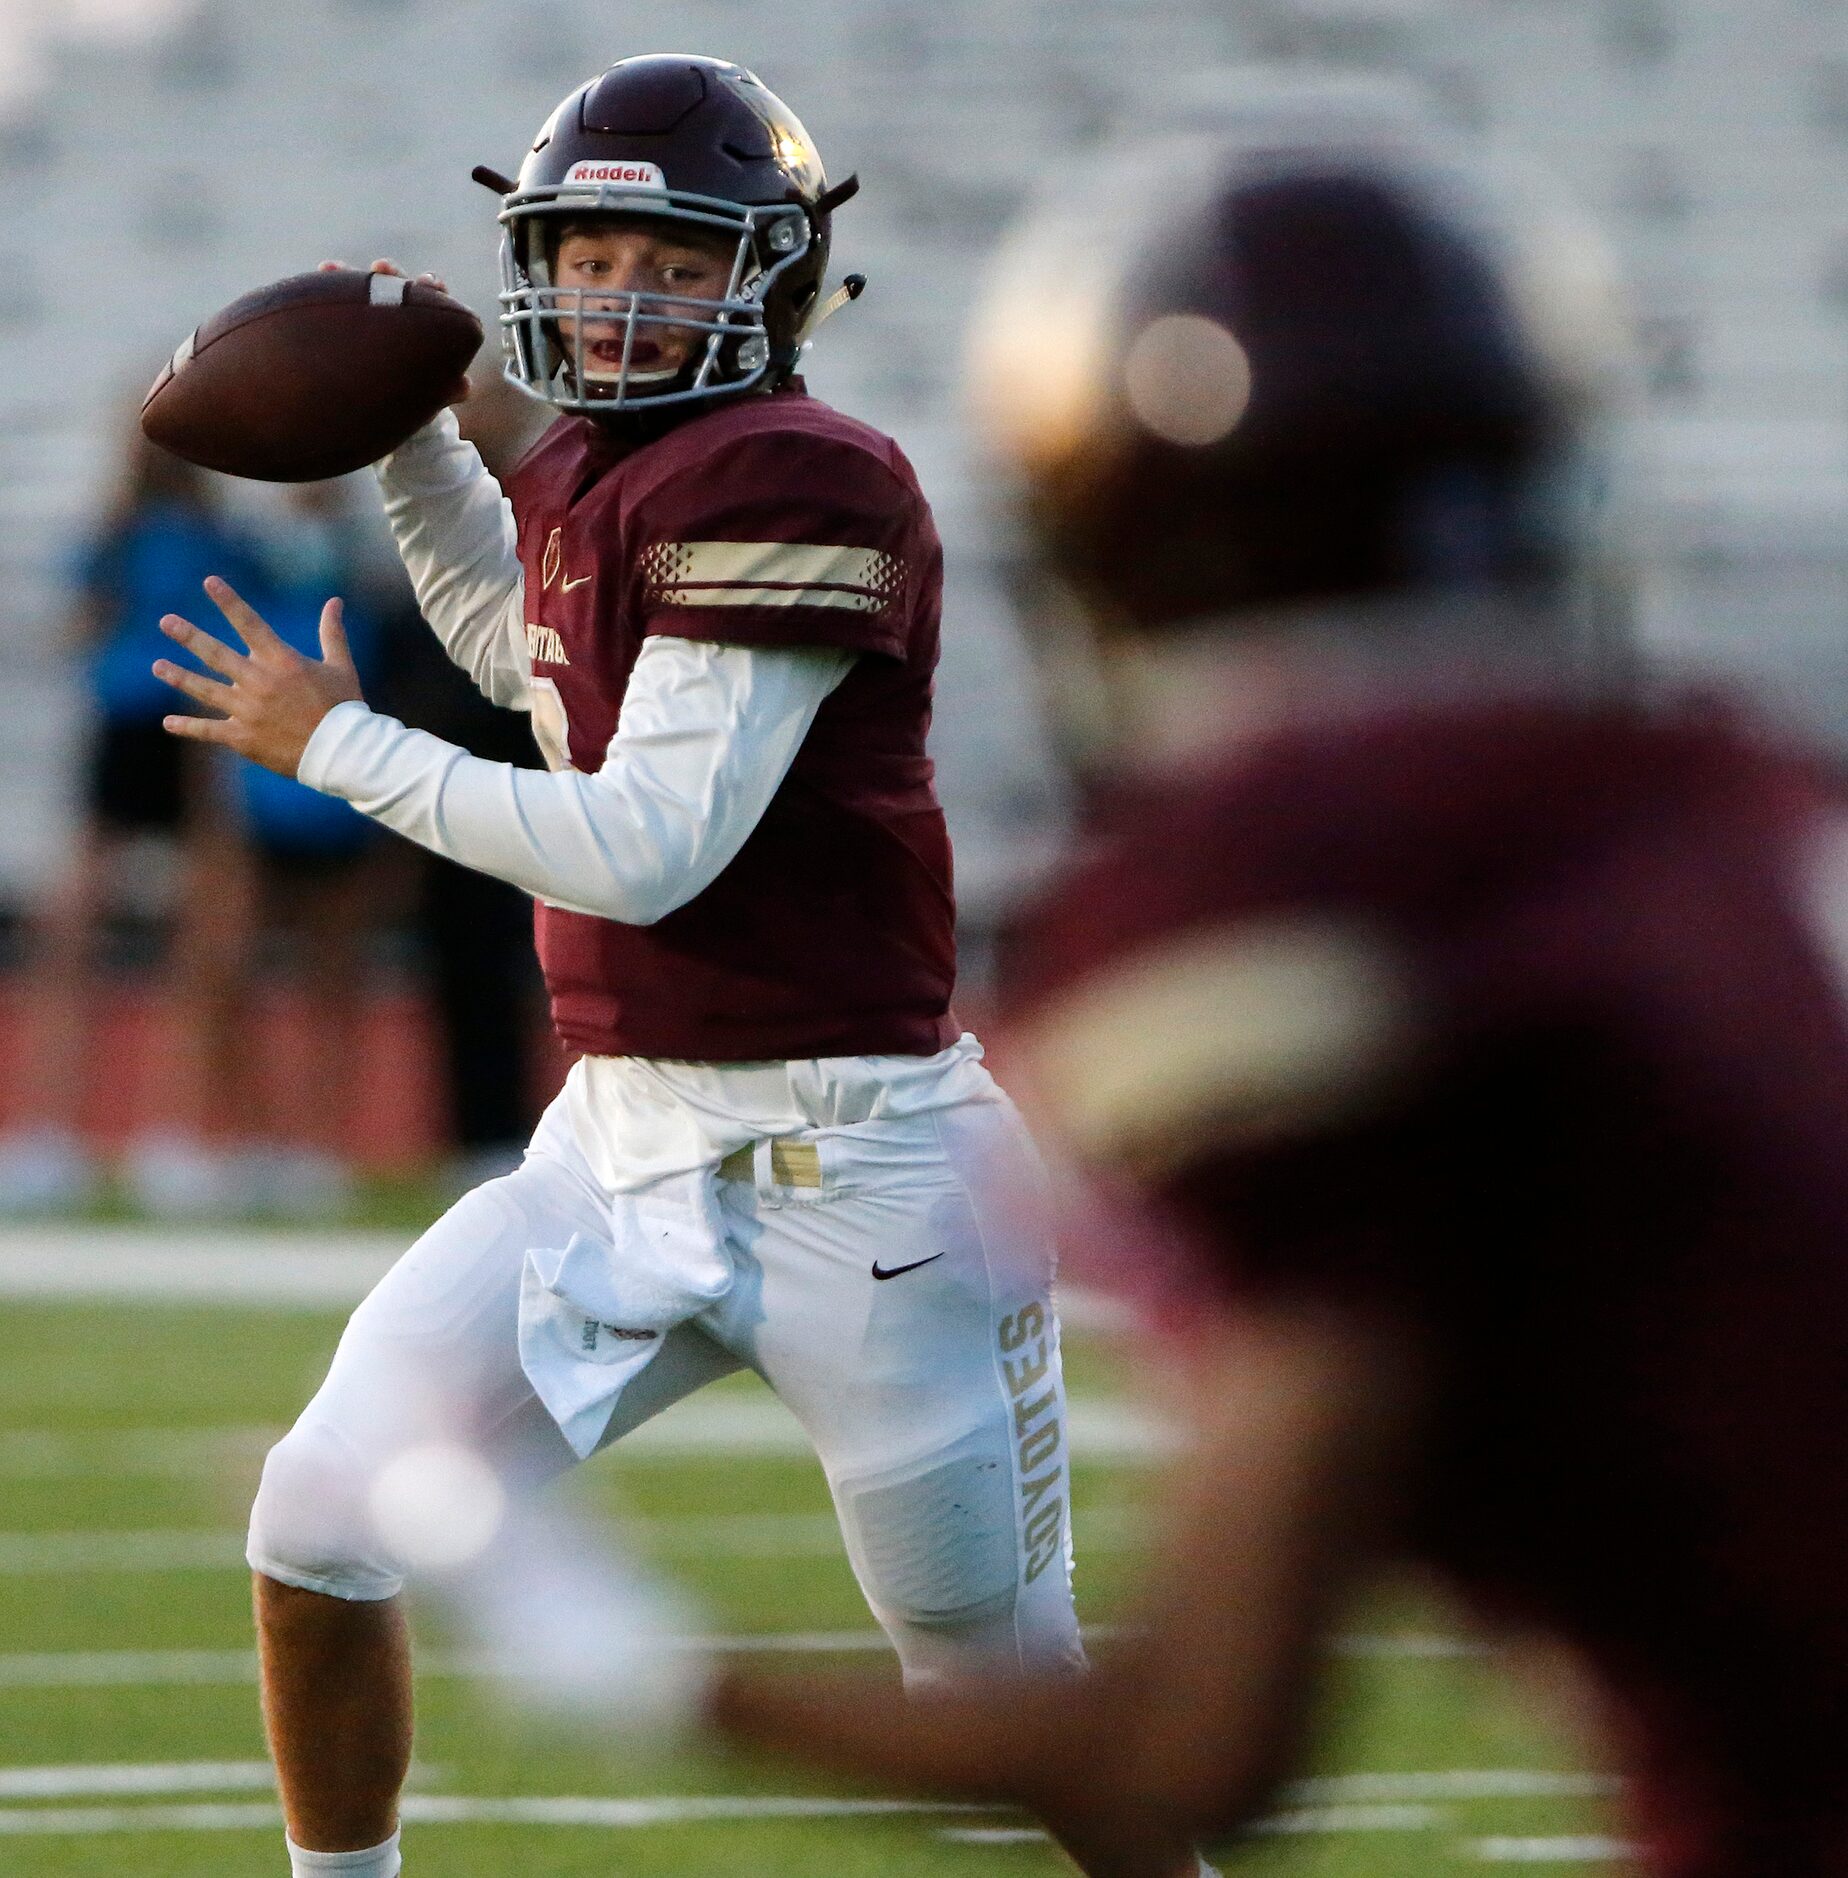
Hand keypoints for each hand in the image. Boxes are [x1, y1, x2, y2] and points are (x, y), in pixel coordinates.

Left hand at [156, 576, 362, 777]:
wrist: (342, 753)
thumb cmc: (344, 708)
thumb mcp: (341, 666)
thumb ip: (332, 633)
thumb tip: (335, 601)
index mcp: (282, 661)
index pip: (250, 624)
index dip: (229, 601)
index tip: (210, 582)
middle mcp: (259, 682)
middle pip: (216, 654)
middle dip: (189, 636)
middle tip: (166, 621)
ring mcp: (247, 710)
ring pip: (205, 690)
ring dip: (179, 677)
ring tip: (157, 666)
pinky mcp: (243, 737)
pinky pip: (209, 730)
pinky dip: (188, 728)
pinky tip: (168, 723)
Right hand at [320, 259, 471, 404]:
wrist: (380, 408)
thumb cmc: (411, 394)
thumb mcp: (429, 392)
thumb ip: (446, 388)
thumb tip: (465, 387)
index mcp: (426, 324)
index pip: (432, 298)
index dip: (431, 288)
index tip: (426, 283)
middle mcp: (399, 312)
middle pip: (397, 286)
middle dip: (390, 274)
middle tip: (381, 267)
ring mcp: (371, 314)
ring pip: (362, 289)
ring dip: (350, 275)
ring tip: (331, 268)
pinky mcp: (345, 318)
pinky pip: (334, 298)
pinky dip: (328, 285)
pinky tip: (317, 276)